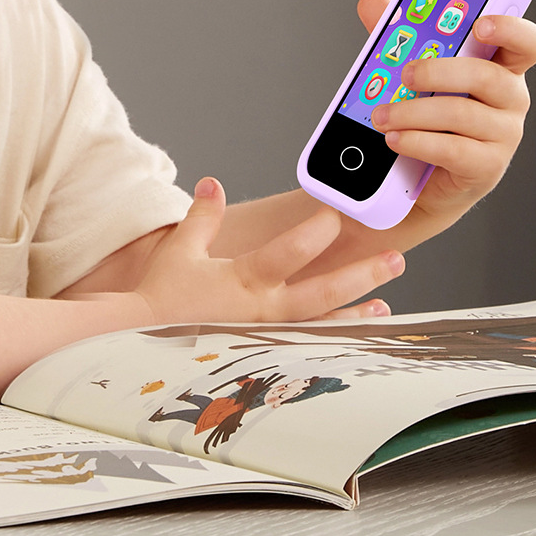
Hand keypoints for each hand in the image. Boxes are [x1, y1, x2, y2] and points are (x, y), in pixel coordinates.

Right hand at [135, 177, 404, 325]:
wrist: (142, 341)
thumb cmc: (162, 294)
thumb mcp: (182, 248)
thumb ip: (204, 215)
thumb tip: (215, 183)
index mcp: (241, 280)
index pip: (286, 254)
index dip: (313, 234)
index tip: (336, 214)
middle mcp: (260, 310)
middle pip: (319, 293)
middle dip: (359, 276)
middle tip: (394, 258)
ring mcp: (266, 336)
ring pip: (319, 324)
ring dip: (354, 312)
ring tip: (385, 303)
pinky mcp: (265, 352)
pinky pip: (308, 343)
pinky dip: (334, 336)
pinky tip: (359, 329)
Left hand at [358, 0, 535, 226]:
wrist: (424, 174)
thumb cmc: (429, 112)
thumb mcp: (416, 69)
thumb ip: (399, 34)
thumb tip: (372, 3)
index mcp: (501, 65)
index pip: (527, 42)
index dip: (511, 29)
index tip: (480, 23)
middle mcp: (511, 98)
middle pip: (487, 75)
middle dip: (439, 71)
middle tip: (405, 74)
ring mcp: (504, 135)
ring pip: (462, 113)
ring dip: (413, 112)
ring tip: (382, 115)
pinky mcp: (487, 167)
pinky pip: (452, 150)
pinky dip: (417, 142)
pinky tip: (395, 138)